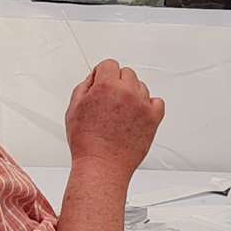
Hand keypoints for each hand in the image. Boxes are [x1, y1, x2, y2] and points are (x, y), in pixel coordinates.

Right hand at [64, 59, 164, 177]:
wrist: (102, 165)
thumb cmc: (87, 142)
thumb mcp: (73, 108)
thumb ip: (84, 87)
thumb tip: (94, 78)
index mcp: (106, 86)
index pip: (109, 64)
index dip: (103, 74)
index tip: (101, 83)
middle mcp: (127, 92)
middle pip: (127, 73)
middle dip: (117, 82)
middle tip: (109, 100)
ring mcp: (142, 104)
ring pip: (141, 86)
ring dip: (132, 94)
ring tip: (121, 113)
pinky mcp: (154, 118)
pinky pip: (157, 102)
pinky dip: (149, 106)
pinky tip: (137, 114)